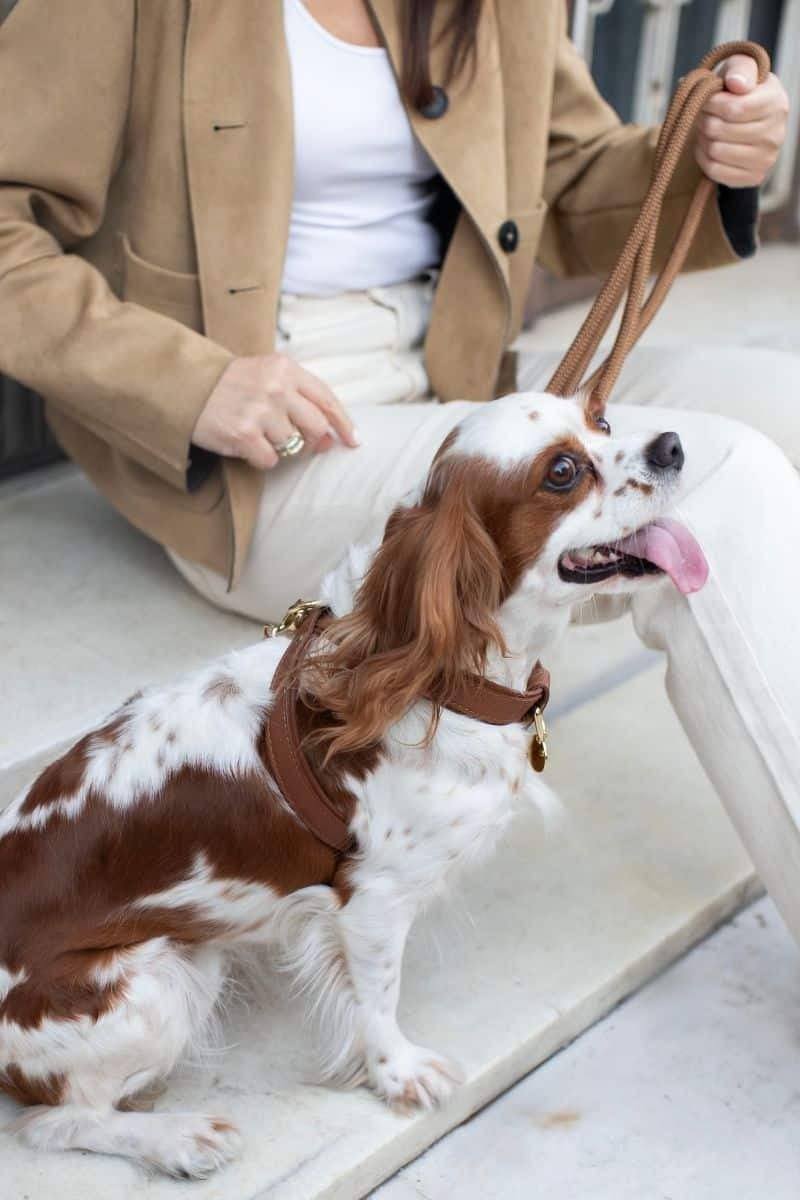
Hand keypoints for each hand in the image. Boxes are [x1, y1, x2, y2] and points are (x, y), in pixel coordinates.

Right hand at [193, 353, 359, 469]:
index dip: (343, 423)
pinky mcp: (244, 434)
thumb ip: (300, 399)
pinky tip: (245, 443)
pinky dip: (259, 458)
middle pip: (315, 427)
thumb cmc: (232, 384)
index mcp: (286, 368)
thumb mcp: (268, 375)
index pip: (326, 399)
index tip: (353, 440)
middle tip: (290, 437)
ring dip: (277, 445)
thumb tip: (329, 438)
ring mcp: (260, 411)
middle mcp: (276, 388)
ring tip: (255, 430)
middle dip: (309, 438)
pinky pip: (269, 460)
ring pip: (291, 445)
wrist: (187, 386)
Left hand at [696, 55, 789, 186]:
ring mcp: (767, 159)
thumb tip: (735, 83)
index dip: (712, 103)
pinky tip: (708, 146)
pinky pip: (715, 171)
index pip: (734, 108)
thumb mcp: (740, 69)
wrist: (746, 119)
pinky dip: (703, 158)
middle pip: (720, 130)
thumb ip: (739, 69)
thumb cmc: (739, 90)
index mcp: (776, 103)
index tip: (708, 99)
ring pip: (715, 151)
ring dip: (703, 138)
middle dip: (705, 120)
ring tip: (707, 129)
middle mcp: (777, 133)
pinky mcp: (755, 177)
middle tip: (706, 114)